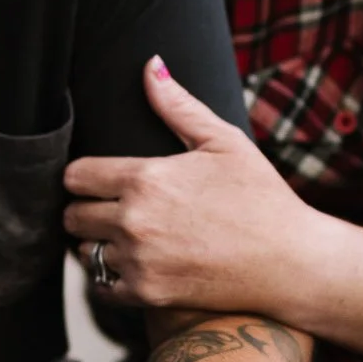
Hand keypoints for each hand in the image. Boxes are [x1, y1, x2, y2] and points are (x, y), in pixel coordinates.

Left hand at [65, 56, 312, 314]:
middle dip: (87, 209)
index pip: (75, 176)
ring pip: (84, 252)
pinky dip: (111, 277)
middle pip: (71, 216)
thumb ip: (178, 105)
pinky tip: (136, 264)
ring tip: (128, 237)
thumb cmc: (262, 198)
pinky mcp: (147, 295)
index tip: (101, 180)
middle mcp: (133, 221)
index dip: (84, 176)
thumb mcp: (224, 142)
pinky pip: (102, 287)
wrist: (291, 262)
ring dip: (98, 244)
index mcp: (146, 178)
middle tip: (113, 209)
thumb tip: (150, 66)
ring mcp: (138, 261)